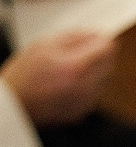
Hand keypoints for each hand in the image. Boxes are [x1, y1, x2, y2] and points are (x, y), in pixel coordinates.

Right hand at [1, 30, 115, 125]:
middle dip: (98, 55)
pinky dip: (87, 86)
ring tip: (69, 69)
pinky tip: (68, 83)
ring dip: (93, 71)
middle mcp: (84, 88)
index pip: (107, 49)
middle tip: (79, 52)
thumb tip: (97, 34)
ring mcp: (84, 102)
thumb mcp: (45, 43)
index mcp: (75, 67)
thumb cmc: (25, 73)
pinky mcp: (82, 112)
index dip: (103, 40)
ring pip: (104, 80)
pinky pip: (95, 94)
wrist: (15, 102)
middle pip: (109, 64)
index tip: (98, 38)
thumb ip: (76, 37)